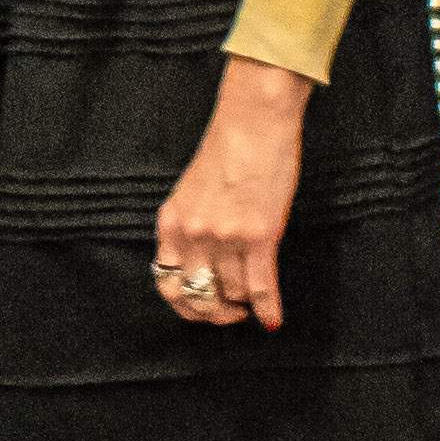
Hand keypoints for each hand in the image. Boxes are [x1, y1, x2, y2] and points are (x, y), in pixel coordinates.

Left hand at [153, 57, 311, 330]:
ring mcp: (225, 237)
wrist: (254, 122)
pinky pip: (260, 287)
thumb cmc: (228, 149)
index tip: (202, 308)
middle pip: (199, 297)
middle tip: (231, 314)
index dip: (185, 307)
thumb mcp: (192, 192)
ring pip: (232, 294)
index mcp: (172, 223)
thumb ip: (189, 228)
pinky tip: (272, 318)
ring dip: (244, 305)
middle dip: (216, 313)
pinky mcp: (259, 235)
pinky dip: (268, 308)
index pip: (167, 285)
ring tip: (254, 302)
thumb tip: (201, 266)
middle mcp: (193, 235)